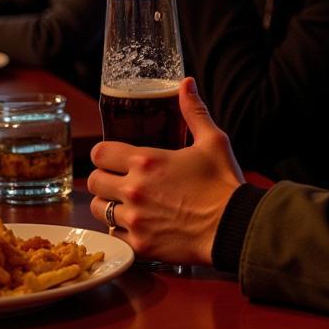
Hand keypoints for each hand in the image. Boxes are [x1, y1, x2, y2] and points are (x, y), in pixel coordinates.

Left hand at [88, 77, 243, 265]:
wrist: (234, 226)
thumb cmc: (223, 182)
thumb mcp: (213, 140)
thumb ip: (193, 111)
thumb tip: (186, 83)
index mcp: (147, 161)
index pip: (99, 153)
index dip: (105, 154)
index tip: (114, 157)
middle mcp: (134, 189)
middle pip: (93, 182)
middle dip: (104, 179)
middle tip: (120, 180)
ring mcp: (135, 219)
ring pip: (98, 211)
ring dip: (109, 205)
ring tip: (128, 203)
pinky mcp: (140, 245)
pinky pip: (115, 235)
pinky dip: (123, 230)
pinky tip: (140, 224)